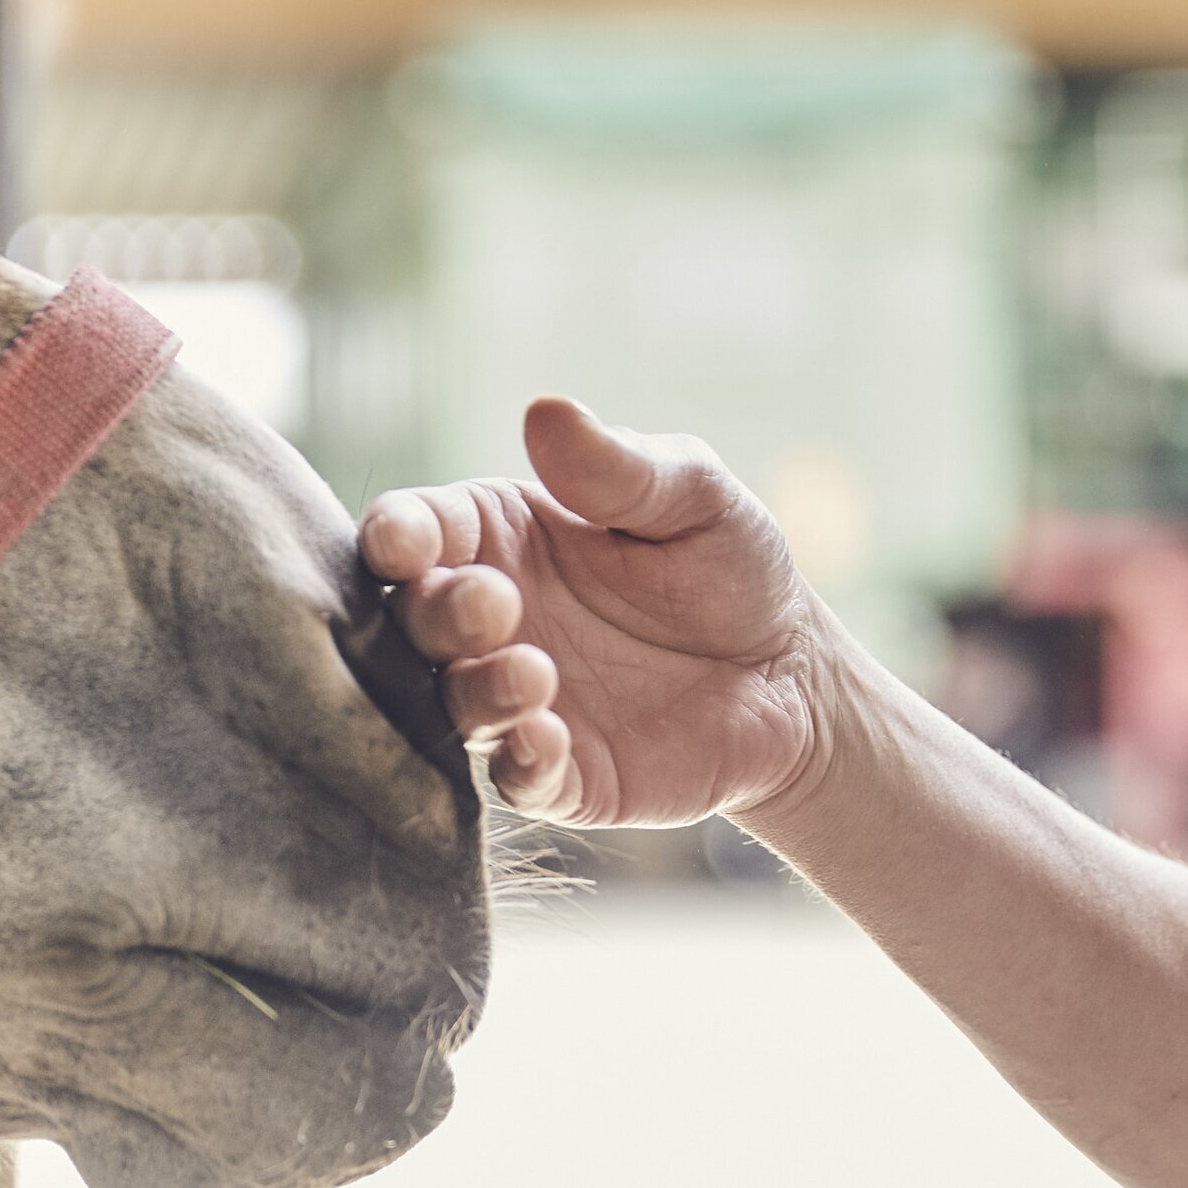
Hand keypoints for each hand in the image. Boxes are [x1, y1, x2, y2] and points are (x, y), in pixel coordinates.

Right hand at [358, 398, 834, 827]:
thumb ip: (618, 466)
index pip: (416, 530)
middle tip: (495, 605)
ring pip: (450, 702)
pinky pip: (514, 777)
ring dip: (475, 689)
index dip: (396, 535)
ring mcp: (514, 702)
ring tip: (536, 674)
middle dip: (435, 612)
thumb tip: (545, 411)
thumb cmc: (727, 567)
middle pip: (414, 619)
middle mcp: (487, 624)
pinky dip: (520, 762)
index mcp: (497, 538)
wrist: (791, 677)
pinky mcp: (557, 774)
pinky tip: (547, 739)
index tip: (404, 543)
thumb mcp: (692, 495)